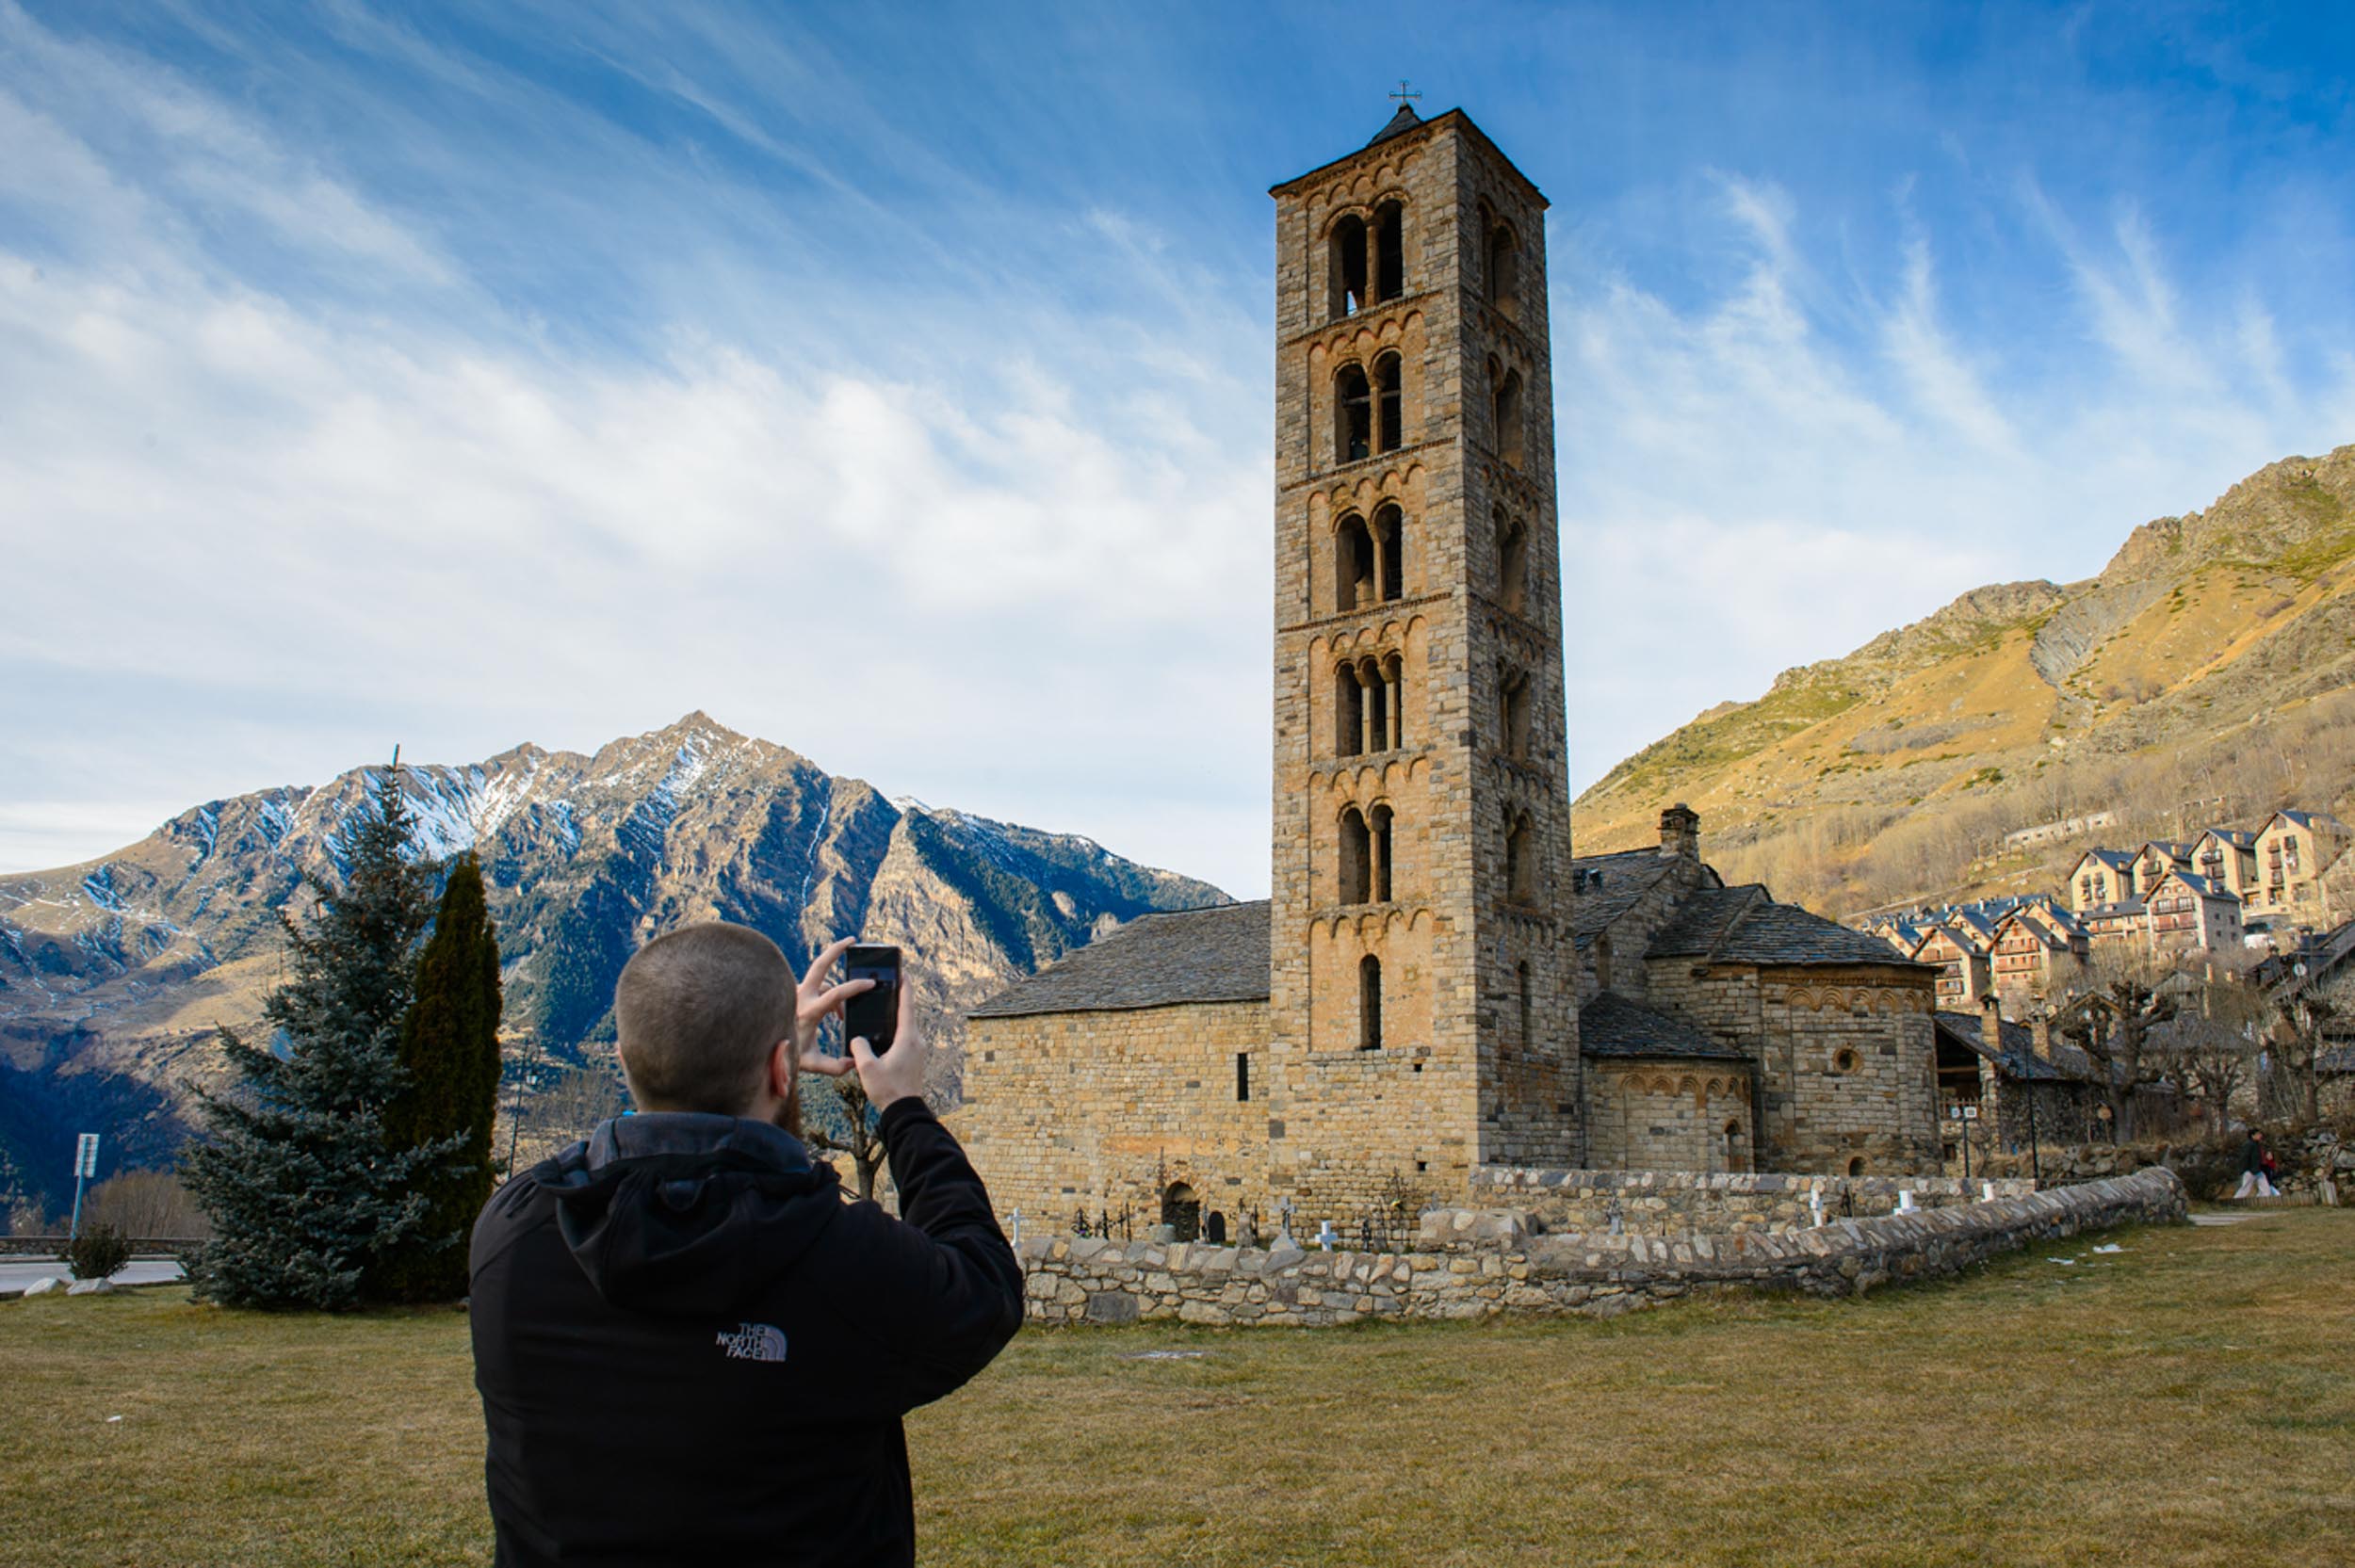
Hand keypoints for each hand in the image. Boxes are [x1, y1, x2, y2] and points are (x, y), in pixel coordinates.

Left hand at [793, 936, 867, 1080]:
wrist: (764, 1046)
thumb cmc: (788, 1054)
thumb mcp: (812, 1063)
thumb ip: (834, 1067)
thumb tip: (853, 1063)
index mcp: (808, 1011)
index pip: (835, 993)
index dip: (855, 987)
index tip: (871, 984)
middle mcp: (801, 996)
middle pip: (820, 965)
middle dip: (836, 950)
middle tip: (851, 940)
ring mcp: (797, 992)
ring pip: (823, 980)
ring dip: (837, 991)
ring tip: (843, 1017)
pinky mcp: (795, 993)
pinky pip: (817, 987)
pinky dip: (829, 994)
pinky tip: (835, 1013)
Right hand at [849, 970, 926, 1111]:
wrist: (904, 1110)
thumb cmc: (888, 1089)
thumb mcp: (867, 1067)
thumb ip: (859, 1047)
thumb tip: (857, 1039)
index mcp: (907, 1038)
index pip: (907, 1006)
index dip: (904, 988)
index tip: (903, 973)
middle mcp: (916, 1041)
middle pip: (908, 1014)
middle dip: (899, 999)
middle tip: (889, 985)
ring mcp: (917, 1050)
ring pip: (907, 1026)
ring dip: (898, 1016)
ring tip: (884, 1007)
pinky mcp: (915, 1059)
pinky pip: (906, 1037)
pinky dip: (897, 1030)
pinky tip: (884, 1033)